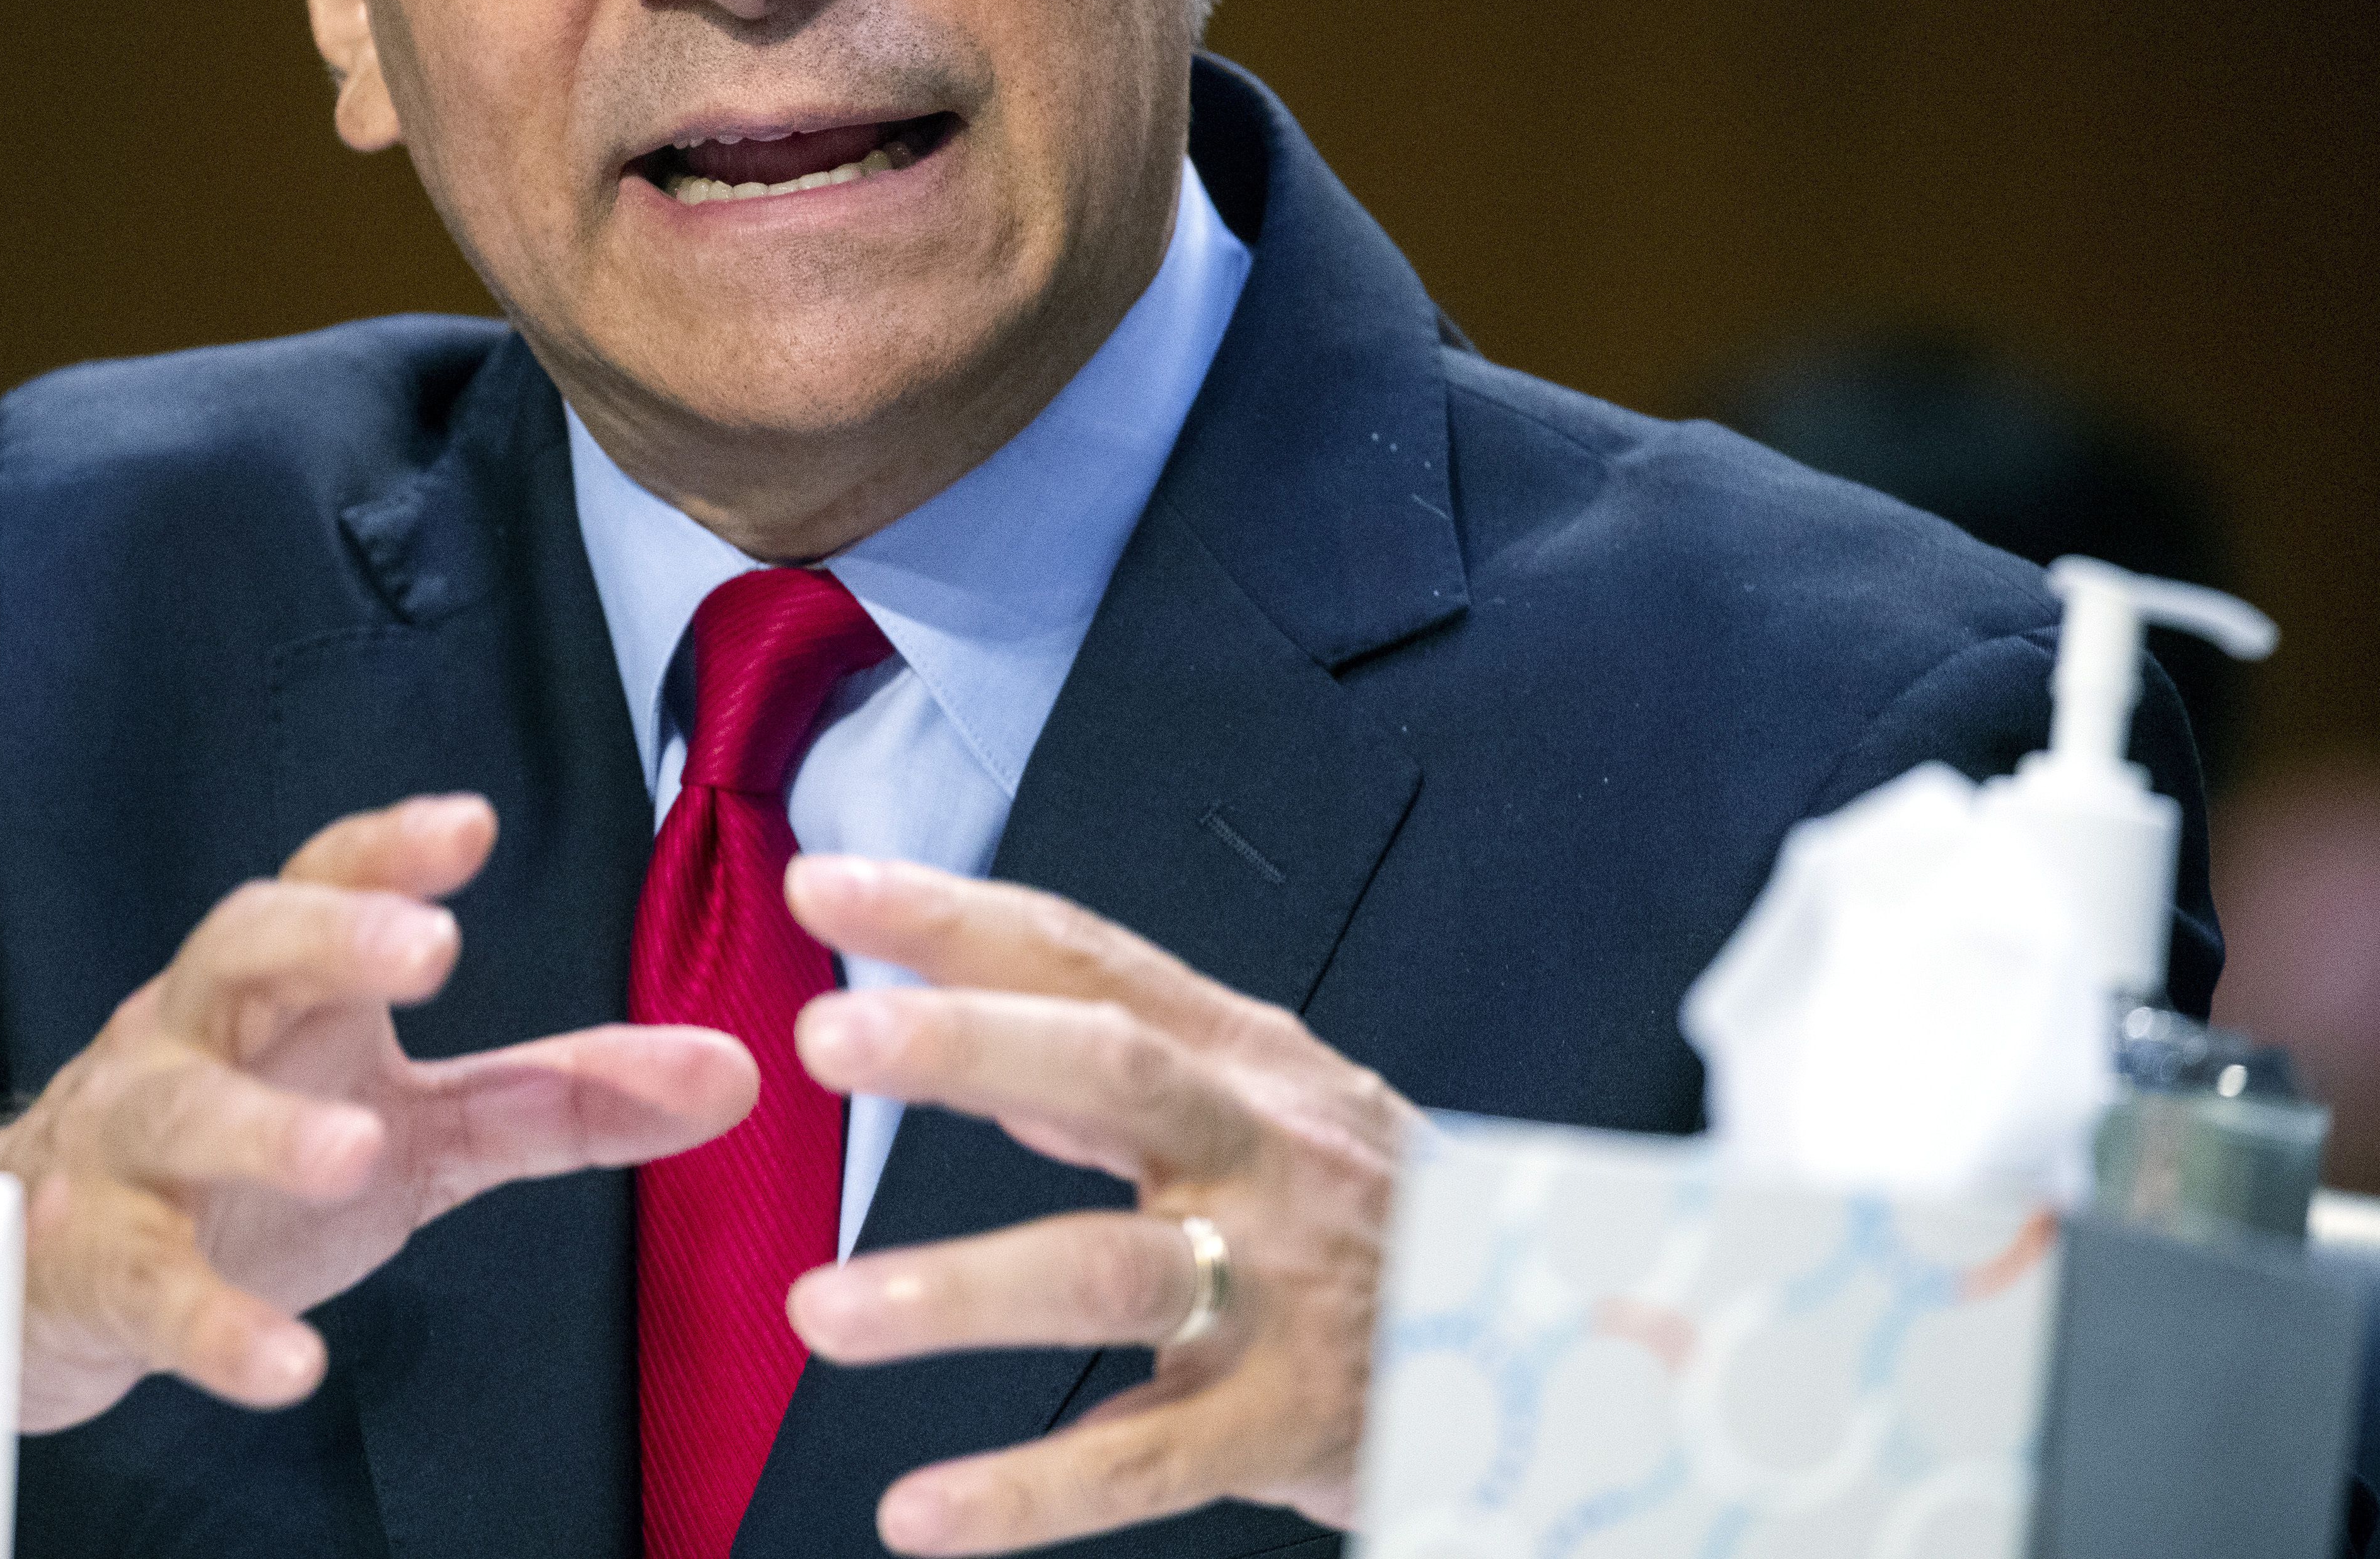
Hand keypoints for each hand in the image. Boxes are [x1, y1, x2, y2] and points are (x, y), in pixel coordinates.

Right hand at [0, 795, 755, 1430]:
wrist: (57, 1260)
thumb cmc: (253, 1157)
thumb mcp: (422, 1123)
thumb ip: (565, 1097)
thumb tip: (730, 1072)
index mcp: (283, 990)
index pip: (326, 885)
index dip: (389, 853)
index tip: (469, 825)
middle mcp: (199, 1038)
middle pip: (242, 951)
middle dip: (329, 937)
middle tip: (426, 945)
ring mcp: (137, 1148)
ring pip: (184, 1112)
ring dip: (266, 1128)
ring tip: (353, 1149)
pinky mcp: (104, 1265)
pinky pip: (155, 1287)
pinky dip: (216, 1327)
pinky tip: (288, 1366)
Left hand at [780, 855, 1412, 1554]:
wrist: (1556, 1339)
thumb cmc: (1361, 1209)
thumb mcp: (1259, 1103)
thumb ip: (1107, 1065)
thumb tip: (950, 1018)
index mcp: (1237, 1061)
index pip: (1085, 959)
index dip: (955, 914)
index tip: (825, 884)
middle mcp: (1261, 1152)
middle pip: (1113, 1071)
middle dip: (967, 1045)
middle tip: (828, 1038)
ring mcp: (1281, 1289)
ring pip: (1116, 1271)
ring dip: (961, 1289)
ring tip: (822, 1311)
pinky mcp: (1287, 1423)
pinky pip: (1144, 1461)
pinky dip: (1025, 1493)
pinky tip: (917, 1514)